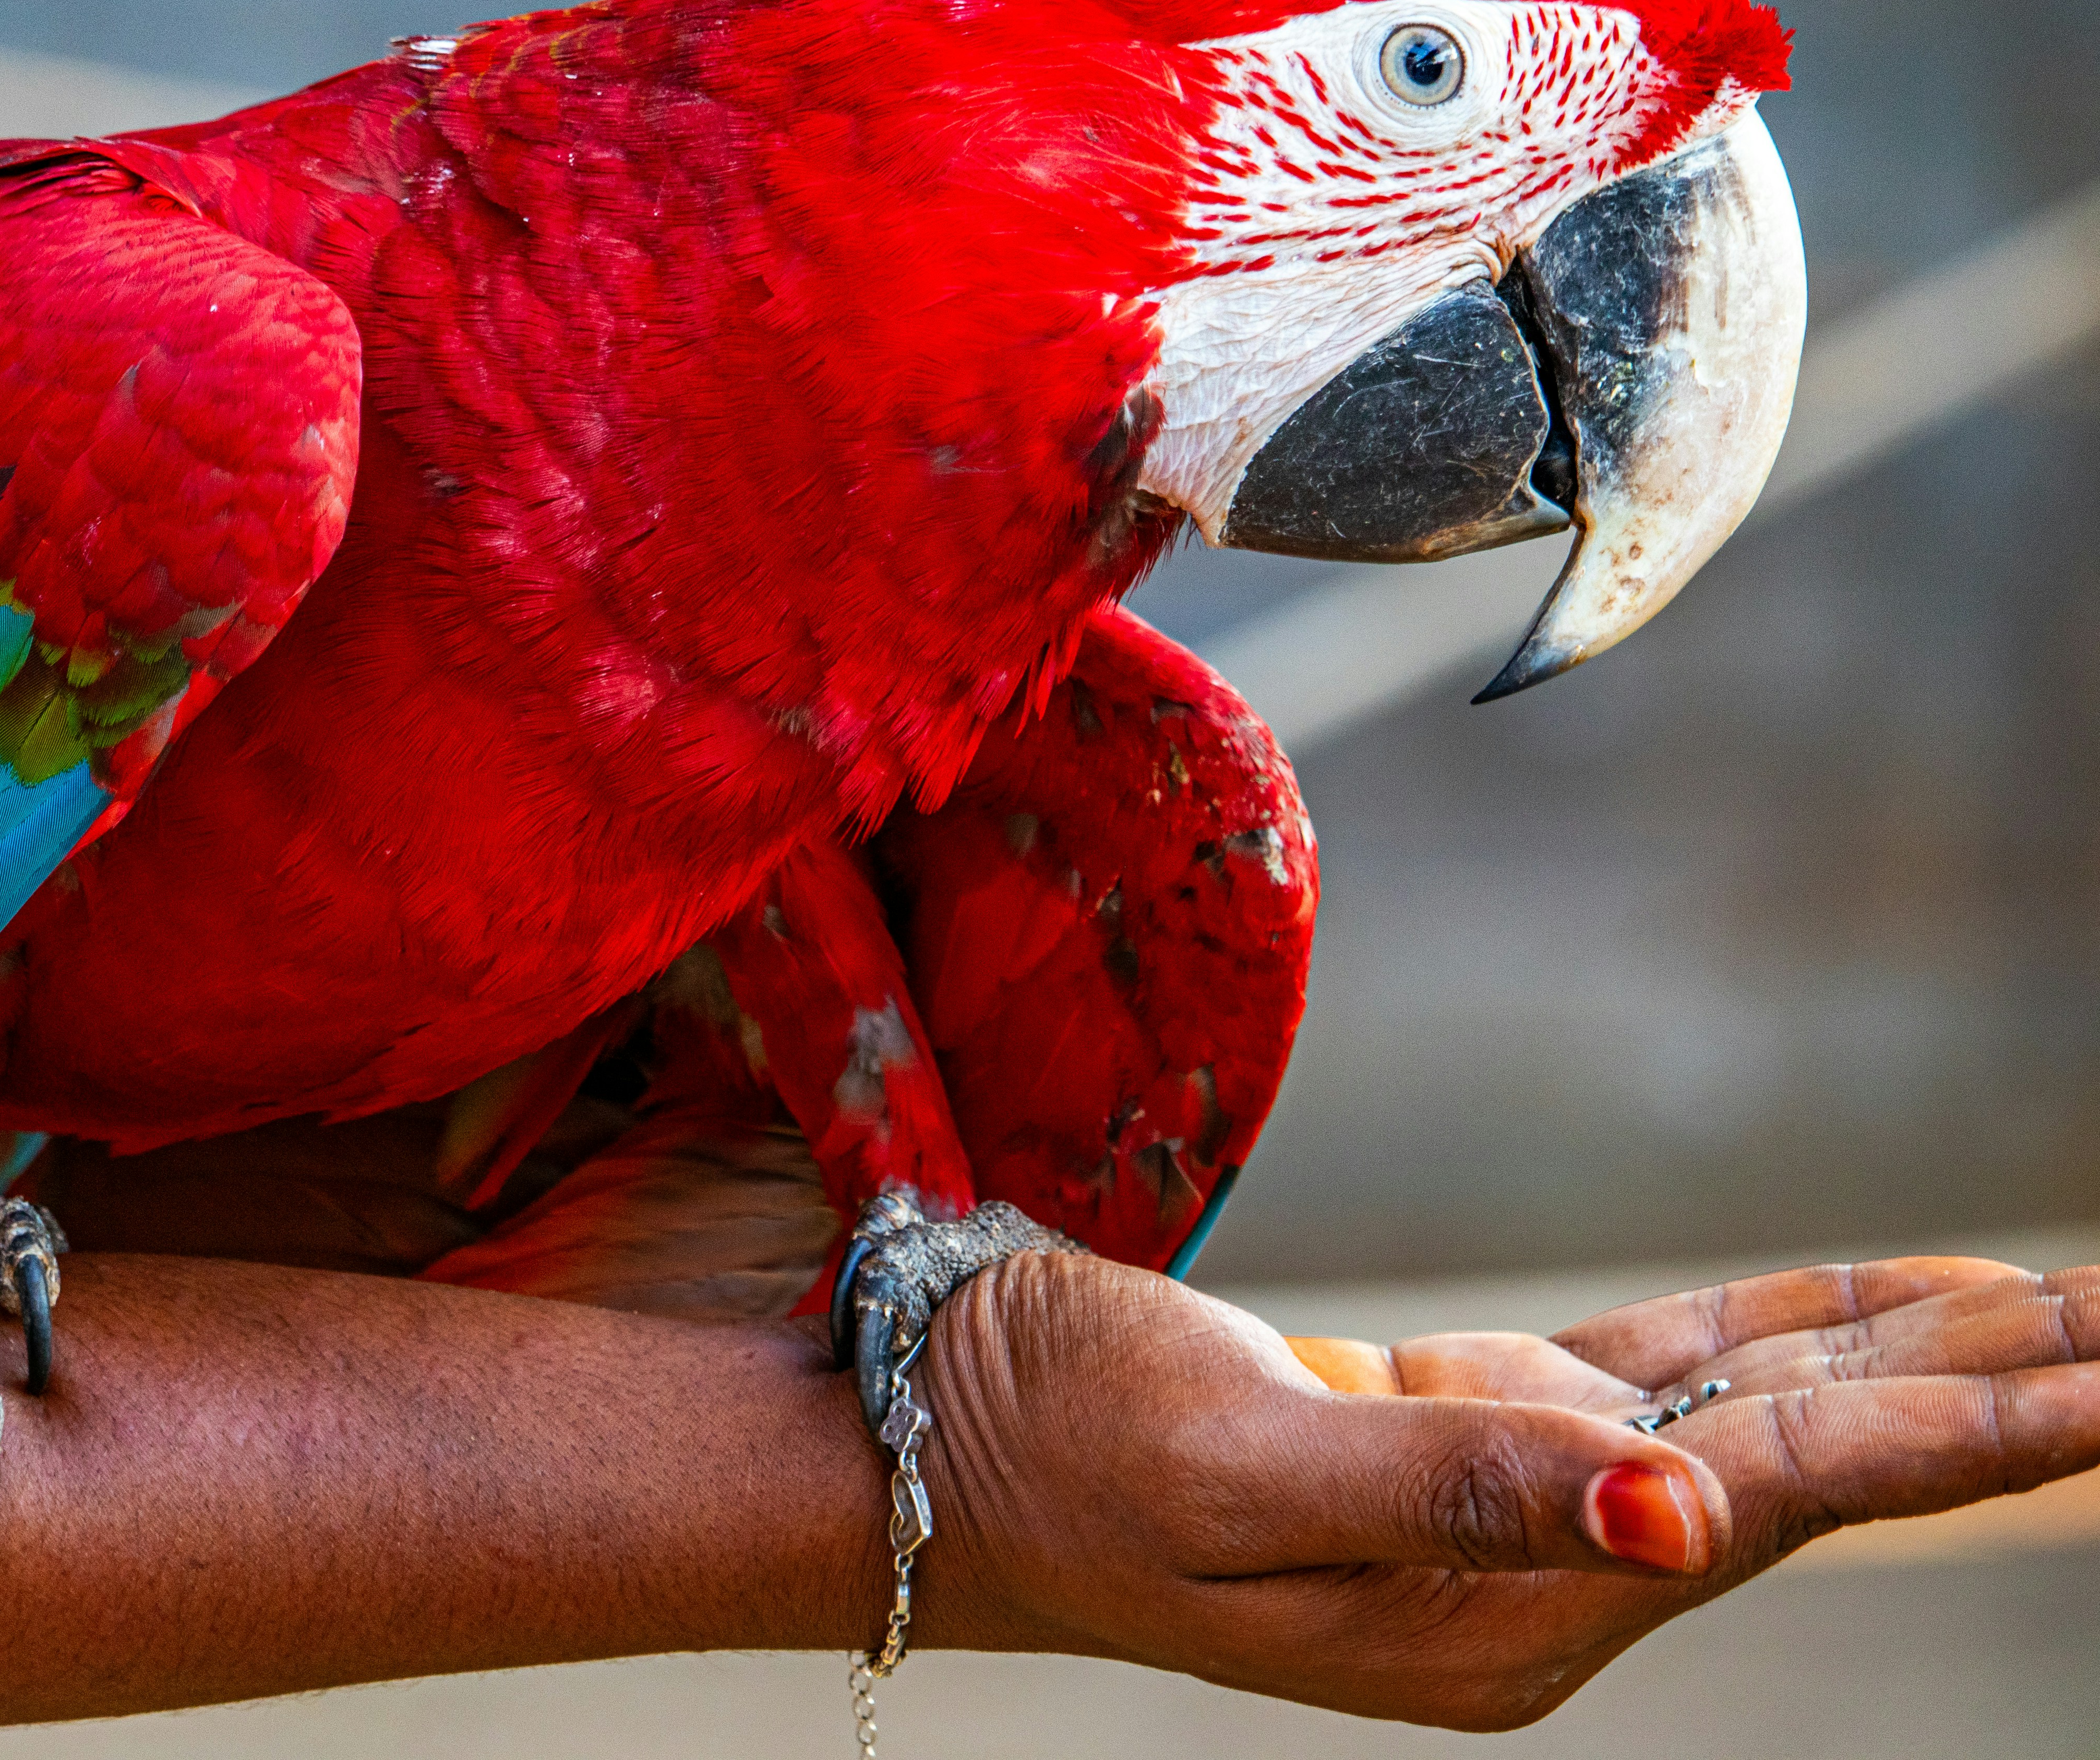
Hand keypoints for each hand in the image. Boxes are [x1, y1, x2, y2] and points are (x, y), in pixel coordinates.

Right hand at [911, 1248, 2099, 1727]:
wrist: (928, 1428)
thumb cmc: (1059, 1450)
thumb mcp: (1243, 1477)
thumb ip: (1461, 1492)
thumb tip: (1685, 1522)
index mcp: (1500, 1613)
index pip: (1780, 1496)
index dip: (1961, 1428)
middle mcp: (1530, 1569)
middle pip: (1808, 1463)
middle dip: (1990, 1392)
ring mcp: (1503, 1495)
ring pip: (1753, 1410)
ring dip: (1911, 1352)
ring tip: (2071, 1304)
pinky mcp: (1456, 1423)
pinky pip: (1661, 1371)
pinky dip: (1776, 1327)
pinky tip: (1878, 1301)